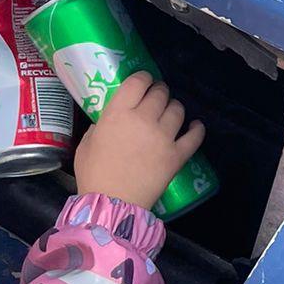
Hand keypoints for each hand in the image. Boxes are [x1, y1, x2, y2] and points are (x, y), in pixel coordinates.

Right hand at [74, 70, 203, 209]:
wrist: (111, 204)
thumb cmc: (94, 175)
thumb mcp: (86, 145)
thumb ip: (99, 127)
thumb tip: (108, 123)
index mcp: (118, 113)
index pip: (138, 81)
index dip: (143, 78)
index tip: (144, 83)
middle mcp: (144, 119)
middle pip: (160, 93)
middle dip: (159, 92)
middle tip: (157, 99)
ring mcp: (164, 136)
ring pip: (178, 109)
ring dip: (174, 108)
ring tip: (171, 114)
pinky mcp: (177, 155)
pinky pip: (194, 136)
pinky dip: (197, 129)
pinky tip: (195, 126)